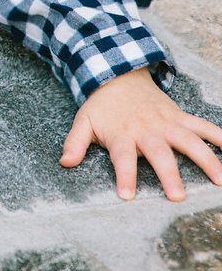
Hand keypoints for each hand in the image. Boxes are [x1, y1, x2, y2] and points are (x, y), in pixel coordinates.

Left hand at [60, 67, 221, 200]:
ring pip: (189, 140)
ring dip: (206, 159)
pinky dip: (220, 136)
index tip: (127, 196)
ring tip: (220, 180)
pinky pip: (203, 125)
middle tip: (177, 196)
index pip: (121, 158)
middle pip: (159, 153)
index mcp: (122, 134)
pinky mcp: (179, 116)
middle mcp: (146, 129)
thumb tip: (64, 162)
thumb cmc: (101, 105)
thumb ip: (74, 143)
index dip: (124, 176)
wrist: (118, 73)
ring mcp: (166, 122)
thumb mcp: (83, 121)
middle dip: (168, 174)